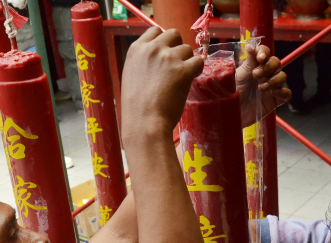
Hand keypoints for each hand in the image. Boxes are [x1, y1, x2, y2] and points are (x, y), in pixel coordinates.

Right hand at [120, 27, 203, 143]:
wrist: (144, 124)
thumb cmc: (137, 107)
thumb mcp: (132, 76)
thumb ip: (144, 61)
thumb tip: (160, 58)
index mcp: (136, 49)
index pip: (155, 30)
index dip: (164, 41)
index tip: (166, 53)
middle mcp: (152, 49)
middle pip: (174, 34)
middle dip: (178, 47)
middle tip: (177, 65)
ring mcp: (168, 58)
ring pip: (187, 49)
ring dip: (187, 62)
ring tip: (179, 81)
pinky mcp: (183, 70)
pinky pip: (198, 62)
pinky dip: (196, 71)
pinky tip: (189, 82)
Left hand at [236, 45, 290, 127]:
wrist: (230, 116)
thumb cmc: (230, 96)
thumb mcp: (237, 78)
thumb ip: (247, 63)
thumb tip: (251, 46)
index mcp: (253, 66)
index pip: (264, 53)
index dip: (264, 52)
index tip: (260, 58)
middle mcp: (264, 74)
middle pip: (275, 62)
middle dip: (268, 67)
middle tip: (256, 75)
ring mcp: (270, 87)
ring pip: (282, 76)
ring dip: (274, 80)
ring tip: (261, 88)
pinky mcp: (275, 101)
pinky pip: (287, 94)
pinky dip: (283, 92)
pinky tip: (273, 94)